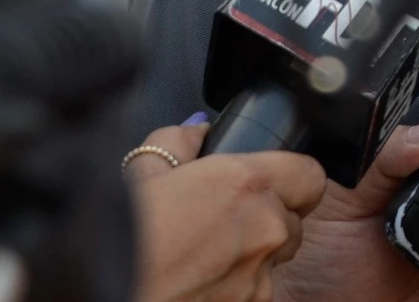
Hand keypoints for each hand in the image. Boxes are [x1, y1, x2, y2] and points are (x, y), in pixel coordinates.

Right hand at [126, 120, 324, 301]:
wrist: (108, 292)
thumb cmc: (122, 239)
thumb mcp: (143, 172)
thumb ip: (179, 141)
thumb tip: (196, 132)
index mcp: (249, 186)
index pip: (311, 175)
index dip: (293, 178)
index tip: (268, 183)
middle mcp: (265, 231)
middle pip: (293, 221)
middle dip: (268, 219)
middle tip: (223, 221)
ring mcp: (259, 278)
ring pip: (274, 261)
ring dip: (251, 256)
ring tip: (203, 254)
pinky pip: (254, 292)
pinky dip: (235, 287)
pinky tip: (198, 280)